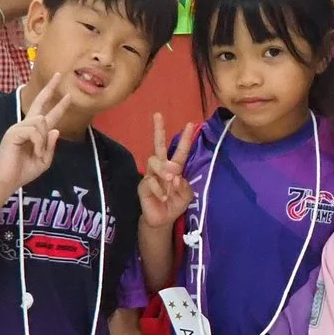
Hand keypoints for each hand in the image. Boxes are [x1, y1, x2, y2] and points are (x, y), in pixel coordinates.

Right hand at [0, 75, 72, 189]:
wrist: (7, 180)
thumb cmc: (23, 172)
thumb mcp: (44, 161)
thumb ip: (50, 146)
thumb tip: (55, 129)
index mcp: (34, 133)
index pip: (48, 114)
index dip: (59, 105)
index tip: (68, 95)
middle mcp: (26, 126)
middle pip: (39, 103)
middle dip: (50, 89)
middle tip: (59, 75)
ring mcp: (18, 127)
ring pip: (41, 122)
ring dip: (44, 141)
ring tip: (38, 154)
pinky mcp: (14, 132)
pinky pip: (34, 131)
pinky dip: (39, 144)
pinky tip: (35, 153)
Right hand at [139, 114, 198, 231]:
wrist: (162, 219)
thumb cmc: (175, 203)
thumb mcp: (187, 195)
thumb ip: (185, 185)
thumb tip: (175, 176)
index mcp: (175, 168)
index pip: (180, 151)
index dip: (185, 138)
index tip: (190, 124)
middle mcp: (162, 167)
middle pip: (158, 145)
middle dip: (158, 130)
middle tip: (158, 115)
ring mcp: (151, 175)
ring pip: (154, 161)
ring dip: (163, 170)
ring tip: (170, 180)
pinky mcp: (143, 185)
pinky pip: (150, 181)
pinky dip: (159, 189)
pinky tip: (163, 196)